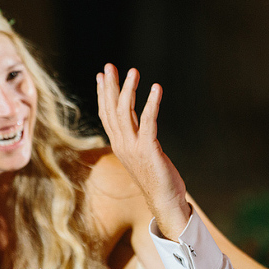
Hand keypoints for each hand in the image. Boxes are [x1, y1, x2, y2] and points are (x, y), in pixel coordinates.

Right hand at [95, 64, 192, 238]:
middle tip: (109, 67)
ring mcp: (133, 147)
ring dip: (128, 90)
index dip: (104, 94)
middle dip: (110, 87)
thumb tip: (139, 124)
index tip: (102, 76)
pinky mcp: (148, 150)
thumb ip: (139, 138)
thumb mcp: (143, 154)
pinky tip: (156, 89)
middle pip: (111, 110)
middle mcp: (122, 144)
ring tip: (133, 72)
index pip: (106, 114)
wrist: (165, 201)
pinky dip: (151, 104)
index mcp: (119, 144)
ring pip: (124, 113)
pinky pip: (148, 122)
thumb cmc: (158, 179)